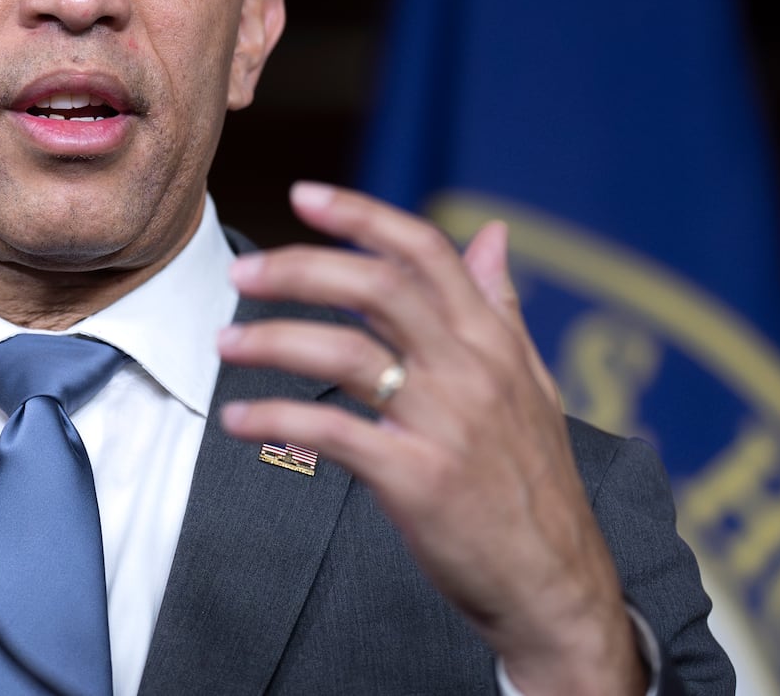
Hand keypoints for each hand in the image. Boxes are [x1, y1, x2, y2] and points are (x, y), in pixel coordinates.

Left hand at [218, 182, 643, 695]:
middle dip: (301, 269)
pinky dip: (276, 421)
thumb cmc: (532, 481)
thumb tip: (493, 233)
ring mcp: (445, 423)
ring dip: (275, 341)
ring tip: (225, 343)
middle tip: (242, 271)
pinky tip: (237, 421)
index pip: (426, 251)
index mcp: (492, 340)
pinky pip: (334, 433)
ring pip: (348, 354)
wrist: (555, 586)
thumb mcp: (532, 383)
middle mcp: (471, 370)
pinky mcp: (418, 479)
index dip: (362, 215)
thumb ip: (500, 305)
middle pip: (377, 288)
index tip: (304, 194)